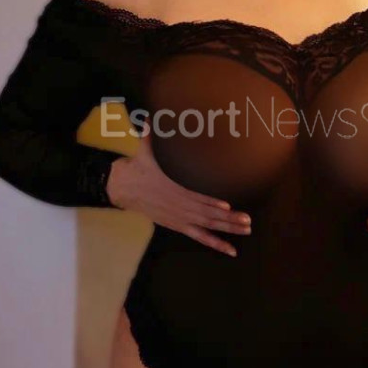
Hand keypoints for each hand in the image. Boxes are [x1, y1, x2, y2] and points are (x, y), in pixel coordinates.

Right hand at [106, 130, 250, 255]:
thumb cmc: (136, 168)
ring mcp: (177, 219)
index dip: (210, 203)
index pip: (195, 199)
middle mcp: (177, 208)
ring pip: (206, 227)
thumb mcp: (142, 151)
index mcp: (171, 190)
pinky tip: (229, 249)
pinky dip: (214, 242)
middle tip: (247, 220)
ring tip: (246, 230)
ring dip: (227, 230)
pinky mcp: (177, 225)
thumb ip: (148, 136)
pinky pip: (198, 236)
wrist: (119, 187)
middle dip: (228, 219)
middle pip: (206, 216)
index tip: (227, 206)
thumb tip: (148, 118)